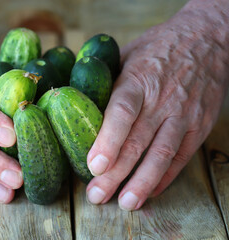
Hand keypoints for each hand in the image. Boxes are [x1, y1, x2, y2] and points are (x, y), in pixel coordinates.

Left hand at [85, 7, 228, 209]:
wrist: (207, 39)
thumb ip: (105, 79)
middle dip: (116, 173)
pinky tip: (149, 191)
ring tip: (126, 202)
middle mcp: (162, 100)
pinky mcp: (199, 125)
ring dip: (143, 182)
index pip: (122, 113)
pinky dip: (166, 176)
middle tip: (97, 196)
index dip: (108, 141)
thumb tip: (73, 101)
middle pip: (138, 141)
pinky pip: (182, 156)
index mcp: (139, 80)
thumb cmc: (159, 47)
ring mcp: (184, 114)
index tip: (93, 166)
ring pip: (163, 154)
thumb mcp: (127, 54)